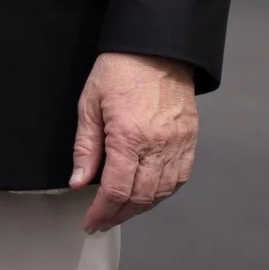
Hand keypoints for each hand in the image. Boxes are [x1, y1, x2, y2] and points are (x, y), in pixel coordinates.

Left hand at [71, 52, 198, 233]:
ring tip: (121, 211)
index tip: (91, 222)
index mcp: (130, 137)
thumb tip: (79, 181)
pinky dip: (163, 193)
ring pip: (161, 193)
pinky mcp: (189, 140)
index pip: (116, 191)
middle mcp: (157, 145)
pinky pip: (180, 178)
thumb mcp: (90, 104)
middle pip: (139, 198)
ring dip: (140, 208)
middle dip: (118, 216)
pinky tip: (148, 194)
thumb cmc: (121, 69)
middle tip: (102, 221)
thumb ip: (85, 147)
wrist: (157, 47)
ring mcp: (177, 144)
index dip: (102, 213)